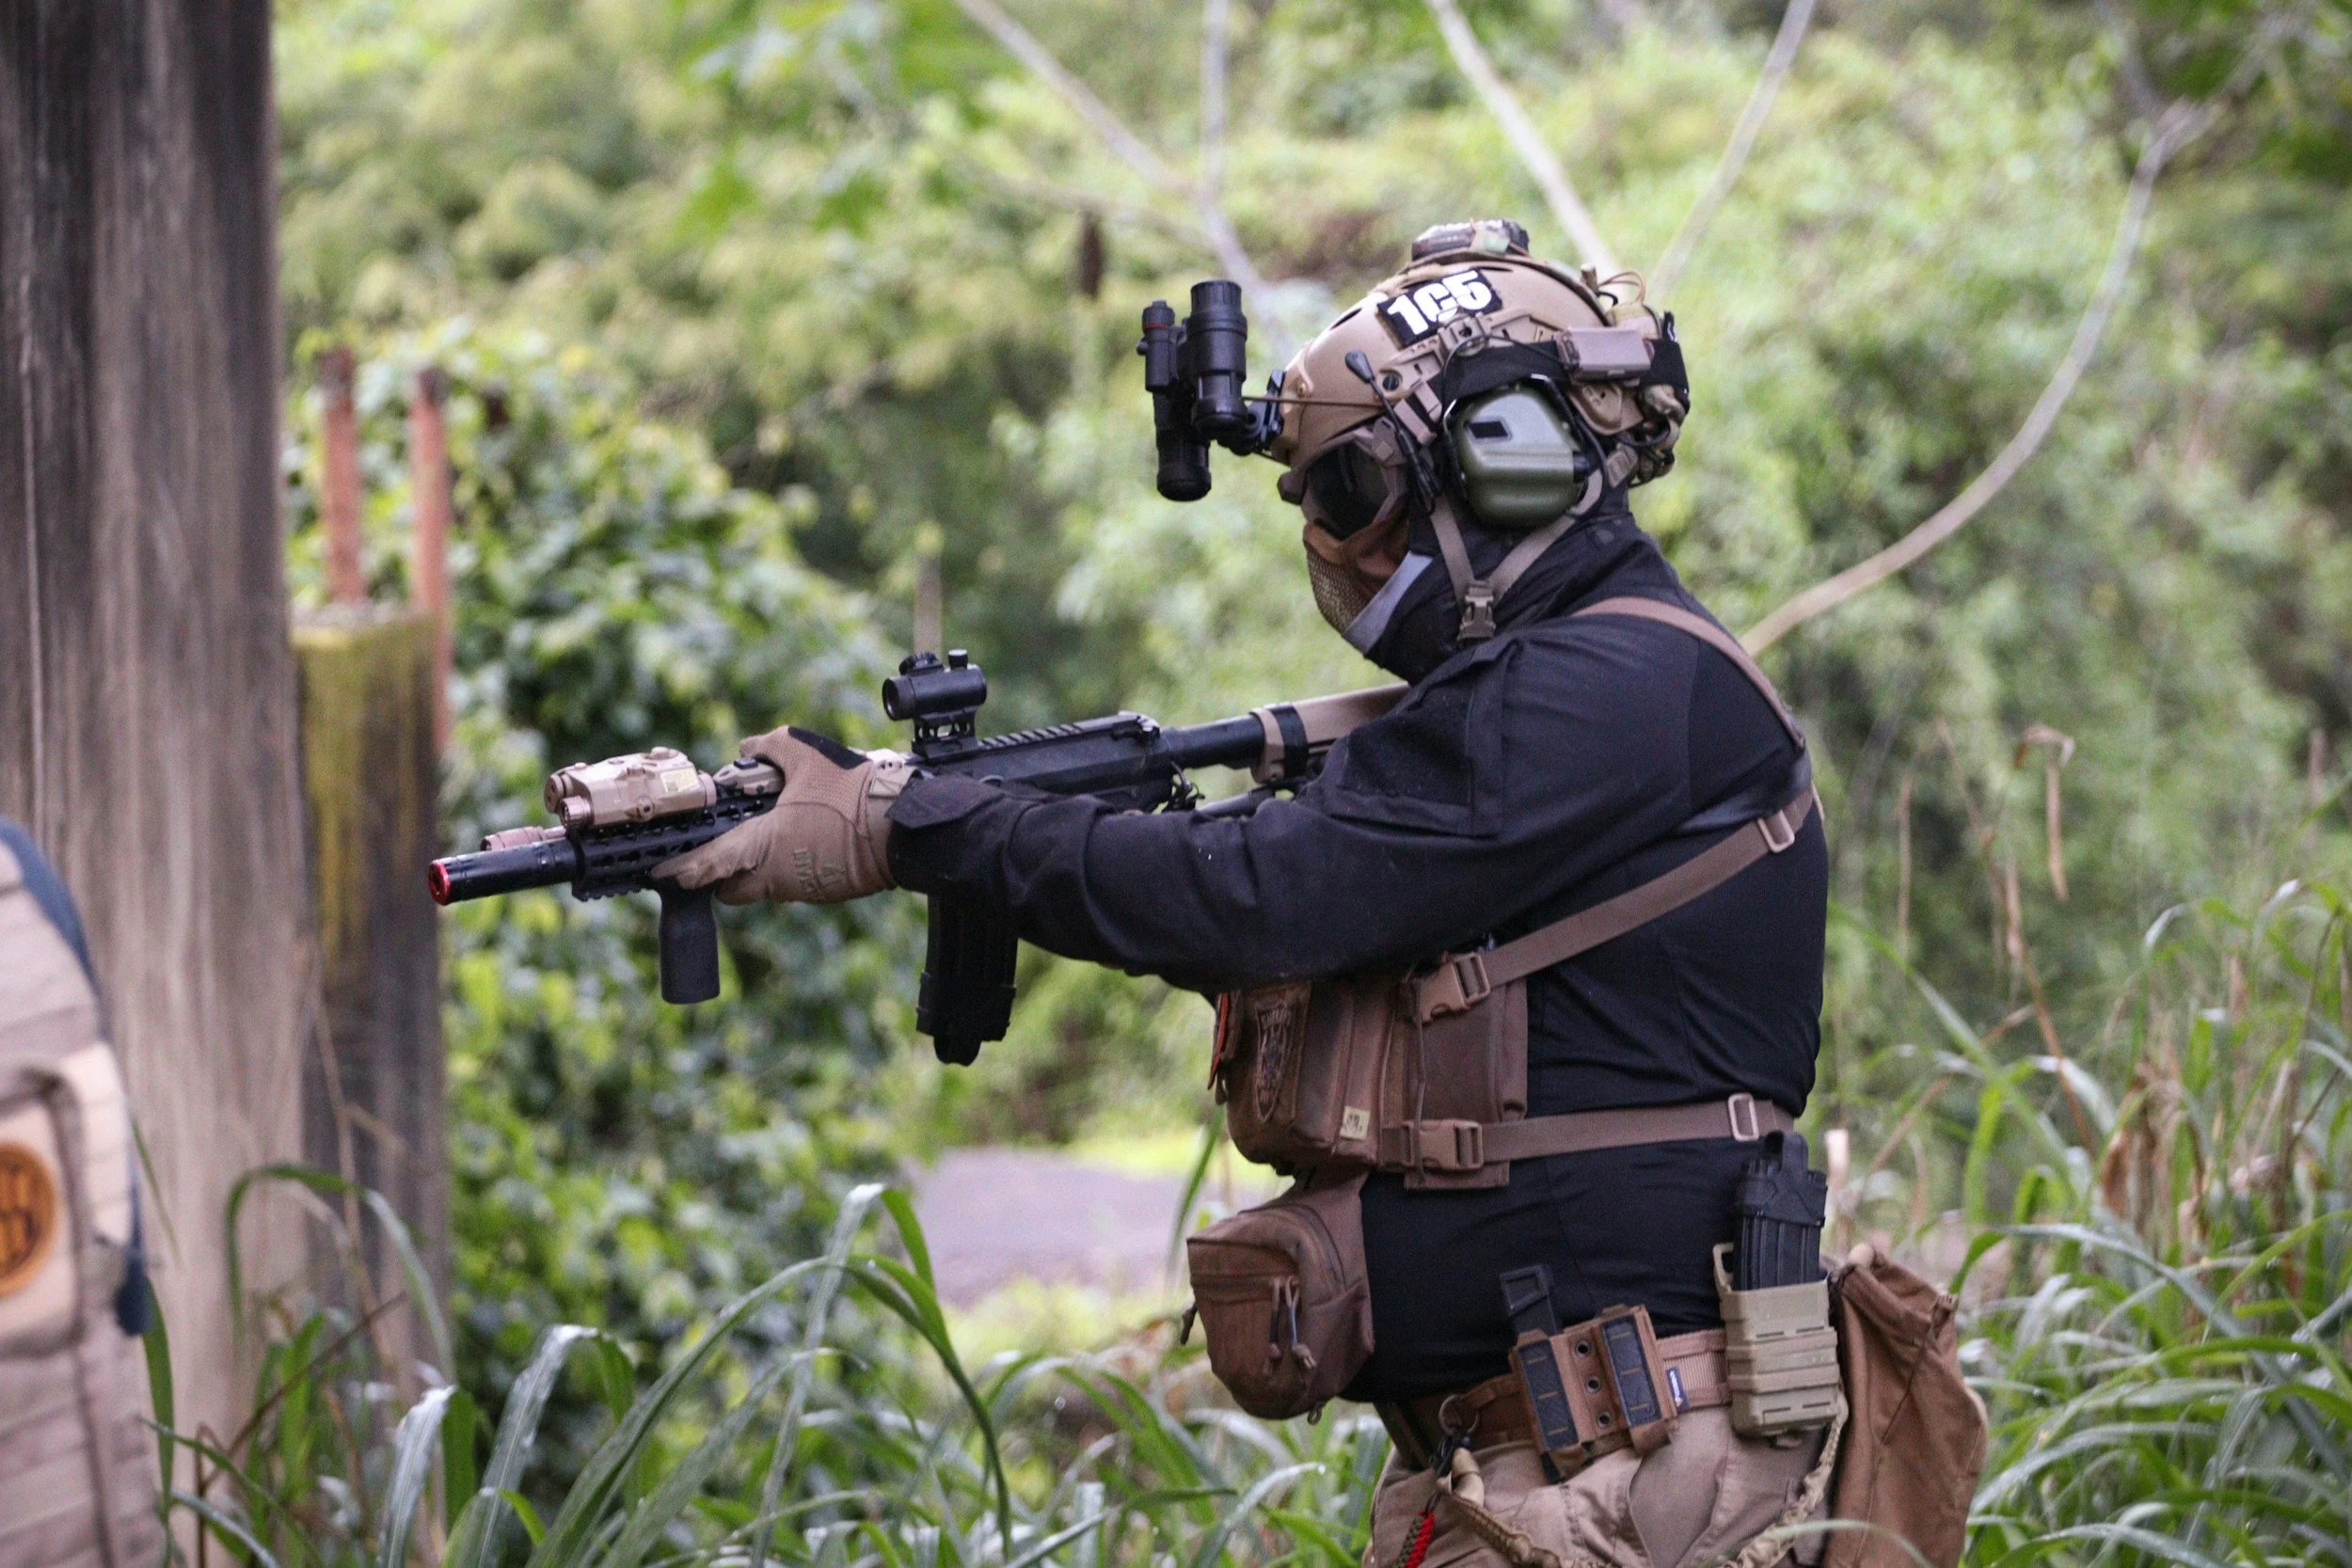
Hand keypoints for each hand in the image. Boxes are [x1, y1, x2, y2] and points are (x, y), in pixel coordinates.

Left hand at [654, 727, 909, 904]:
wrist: (904, 827)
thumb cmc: (852, 793)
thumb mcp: (806, 755)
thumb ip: (770, 746)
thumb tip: (749, 746)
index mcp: (764, 847)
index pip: (709, 866)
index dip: (681, 870)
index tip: (661, 872)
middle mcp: (778, 877)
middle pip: (733, 888)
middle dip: (721, 873)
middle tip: (723, 846)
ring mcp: (804, 889)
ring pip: (766, 885)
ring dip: (760, 866)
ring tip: (775, 830)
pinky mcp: (828, 891)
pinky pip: (795, 882)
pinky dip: (791, 865)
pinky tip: (808, 837)